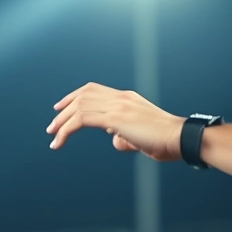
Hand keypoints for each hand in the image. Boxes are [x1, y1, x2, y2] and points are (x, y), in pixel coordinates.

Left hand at [46, 82, 184, 161]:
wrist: (179, 138)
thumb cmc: (165, 141)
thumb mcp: (141, 137)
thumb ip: (125, 136)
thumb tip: (115, 141)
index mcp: (127, 98)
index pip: (94, 90)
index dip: (75, 96)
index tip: (62, 107)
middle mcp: (120, 98)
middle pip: (83, 95)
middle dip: (64, 109)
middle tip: (52, 126)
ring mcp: (118, 106)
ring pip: (80, 106)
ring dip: (62, 121)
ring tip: (52, 135)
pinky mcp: (115, 118)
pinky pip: (82, 119)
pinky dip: (66, 130)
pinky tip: (59, 142)